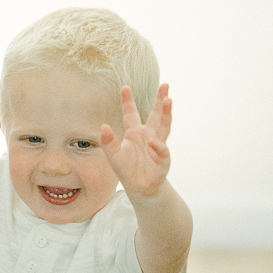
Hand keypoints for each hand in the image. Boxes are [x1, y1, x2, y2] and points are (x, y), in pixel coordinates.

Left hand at [100, 84, 172, 198]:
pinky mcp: (163, 159)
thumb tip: (103, 126)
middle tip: (165, 84)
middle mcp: (147, 135)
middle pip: (155, 114)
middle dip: (160, 99)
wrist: (139, 187)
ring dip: (167, 114)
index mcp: (134, 132)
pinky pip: (162, 150)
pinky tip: (153, 142)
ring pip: (164, 126)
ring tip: (169, 100)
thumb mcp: (112, 156)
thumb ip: (108, 142)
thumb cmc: (126, 169)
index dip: (128, 101)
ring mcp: (157, 145)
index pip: (131, 113)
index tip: (125, 87)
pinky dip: (158, 146)